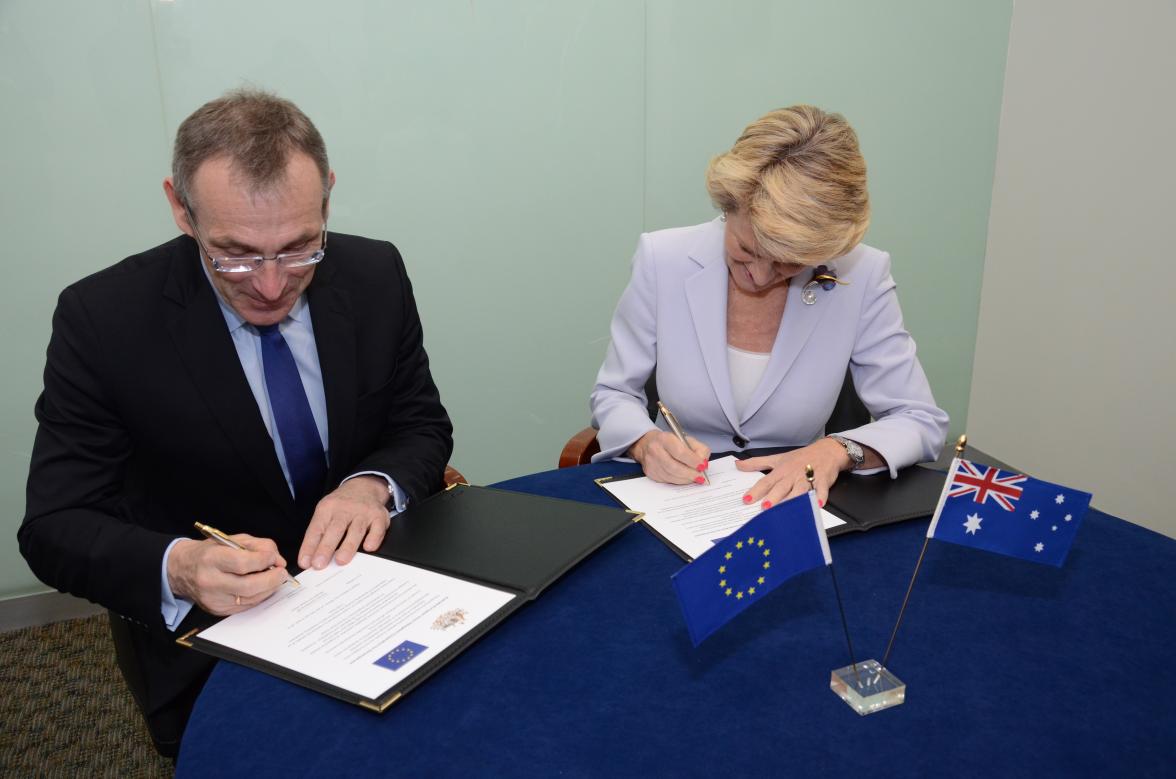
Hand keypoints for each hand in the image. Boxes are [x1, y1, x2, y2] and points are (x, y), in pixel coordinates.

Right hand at [167, 535, 289, 615]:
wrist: (182, 569)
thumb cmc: (209, 552)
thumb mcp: (231, 540)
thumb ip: (258, 546)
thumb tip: (278, 560)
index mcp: (211, 559)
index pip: (242, 563)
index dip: (264, 561)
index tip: (274, 558)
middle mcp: (210, 581)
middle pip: (249, 586)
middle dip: (272, 579)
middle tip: (282, 573)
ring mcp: (213, 599)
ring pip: (250, 598)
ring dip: (268, 589)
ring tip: (274, 578)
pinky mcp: (218, 610)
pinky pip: (246, 606)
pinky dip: (258, 596)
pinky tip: (261, 587)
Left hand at [298, 476, 390, 569]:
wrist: (364, 486)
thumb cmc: (342, 505)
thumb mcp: (325, 512)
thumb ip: (318, 534)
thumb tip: (310, 560)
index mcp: (328, 508)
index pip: (316, 528)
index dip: (310, 546)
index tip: (305, 562)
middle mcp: (345, 509)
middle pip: (335, 528)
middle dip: (326, 547)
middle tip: (319, 564)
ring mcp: (363, 512)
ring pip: (356, 530)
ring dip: (348, 546)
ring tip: (340, 560)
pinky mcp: (379, 516)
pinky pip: (377, 529)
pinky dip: (374, 539)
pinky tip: (368, 548)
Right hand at [629, 430, 710, 483]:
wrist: (647, 444)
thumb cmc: (670, 442)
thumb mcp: (686, 439)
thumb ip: (699, 449)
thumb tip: (703, 464)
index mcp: (665, 439)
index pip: (680, 452)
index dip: (693, 461)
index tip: (702, 466)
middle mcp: (655, 450)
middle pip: (674, 467)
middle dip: (690, 474)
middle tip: (701, 477)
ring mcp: (651, 463)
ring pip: (671, 476)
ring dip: (686, 479)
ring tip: (695, 478)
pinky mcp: (650, 473)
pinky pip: (667, 480)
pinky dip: (679, 481)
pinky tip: (685, 478)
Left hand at [735, 438, 851, 508]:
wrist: (826, 451)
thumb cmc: (800, 458)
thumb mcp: (777, 458)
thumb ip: (756, 463)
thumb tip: (738, 464)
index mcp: (781, 471)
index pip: (766, 482)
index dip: (756, 491)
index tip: (746, 499)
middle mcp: (793, 475)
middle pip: (782, 487)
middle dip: (773, 497)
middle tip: (765, 507)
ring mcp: (807, 477)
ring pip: (800, 489)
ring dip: (794, 498)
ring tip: (788, 510)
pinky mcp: (823, 480)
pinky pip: (821, 489)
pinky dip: (820, 496)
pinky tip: (818, 504)